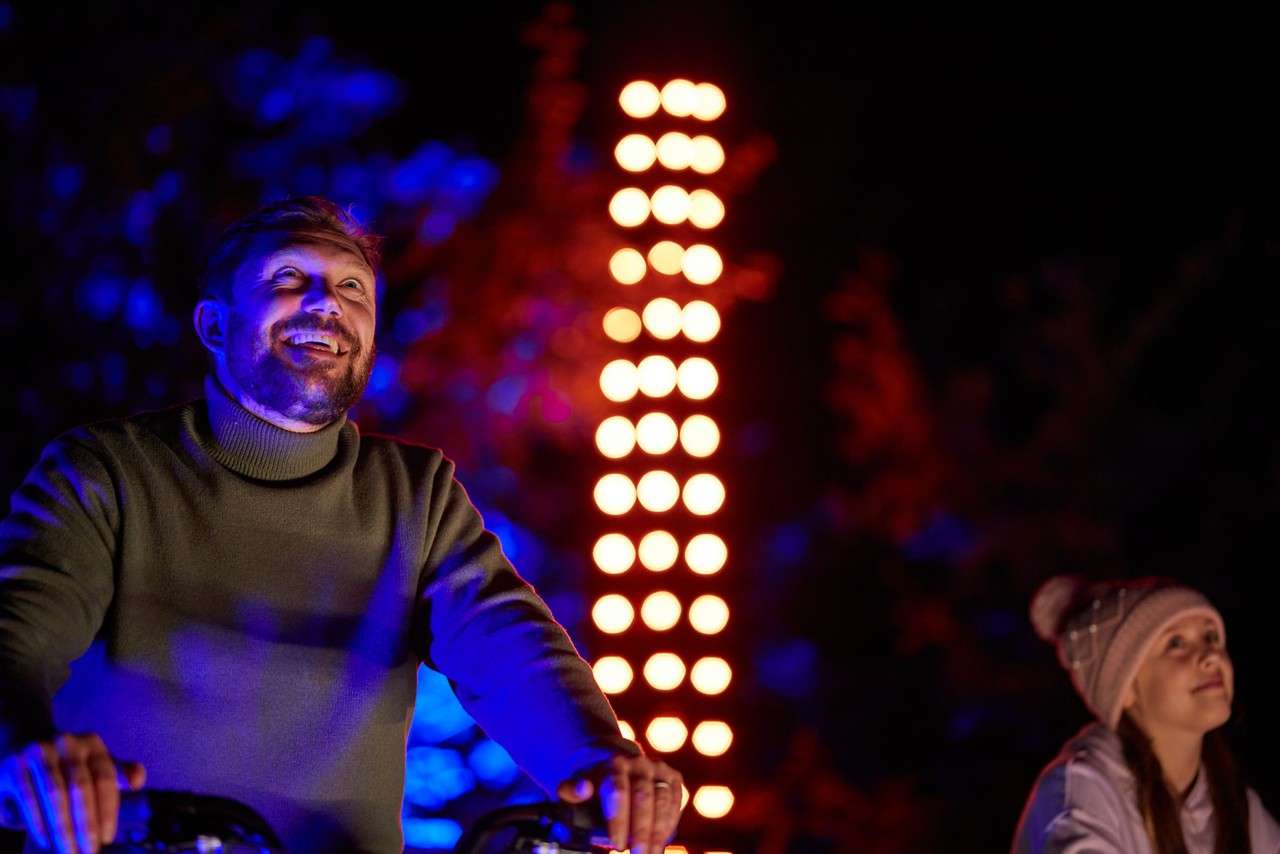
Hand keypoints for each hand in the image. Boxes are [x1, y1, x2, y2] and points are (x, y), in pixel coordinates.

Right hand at [0, 733, 144, 853]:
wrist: (24, 742)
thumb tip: (138, 781)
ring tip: (68, 851)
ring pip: (55, 794)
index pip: (105, 778)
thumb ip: (119, 773)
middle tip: (88, 852)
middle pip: (81, 788)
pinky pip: (29, 797)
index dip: (107, 810)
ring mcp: (40, 751)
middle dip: (85, 824)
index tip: (107, 838)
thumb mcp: (96, 763)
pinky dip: (38, 821)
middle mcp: (68, 743)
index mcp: (93, 744)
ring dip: (62, 827)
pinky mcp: (15, 765)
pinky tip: (46, 840)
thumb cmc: (68, 762)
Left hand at [557, 752, 682, 853]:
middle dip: (641, 830)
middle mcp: (639, 762)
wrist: (614, 764)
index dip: (618, 820)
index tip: (615, 844)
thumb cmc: (592, 783)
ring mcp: (658, 769)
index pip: (617, 791)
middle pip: (643, 797)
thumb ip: (571, 791)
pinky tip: (660, 842)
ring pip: (662, 800)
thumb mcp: (574, 785)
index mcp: (613, 763)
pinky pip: (675, 801)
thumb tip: (583, 789)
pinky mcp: (672, 778)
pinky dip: (670, 823)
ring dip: (658, 831)